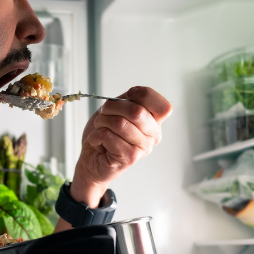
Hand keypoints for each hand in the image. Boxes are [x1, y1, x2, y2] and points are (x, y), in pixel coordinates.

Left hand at [71, 86, 171, 206]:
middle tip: (103, 114)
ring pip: (119, 123)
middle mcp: (153, 135)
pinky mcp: (130, 158)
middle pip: (137, 111)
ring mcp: (143, 148)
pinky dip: (96, 136)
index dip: (143, 95)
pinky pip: (109, 136)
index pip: (163, 106)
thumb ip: (128, 100)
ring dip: (101, 123)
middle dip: (112, 108)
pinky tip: (98, 142)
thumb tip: (132, 94)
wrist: (90, 159)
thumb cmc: (104, 134)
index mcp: (154, 121)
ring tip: (100, 129)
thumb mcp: (116, 110)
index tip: (129, 94)